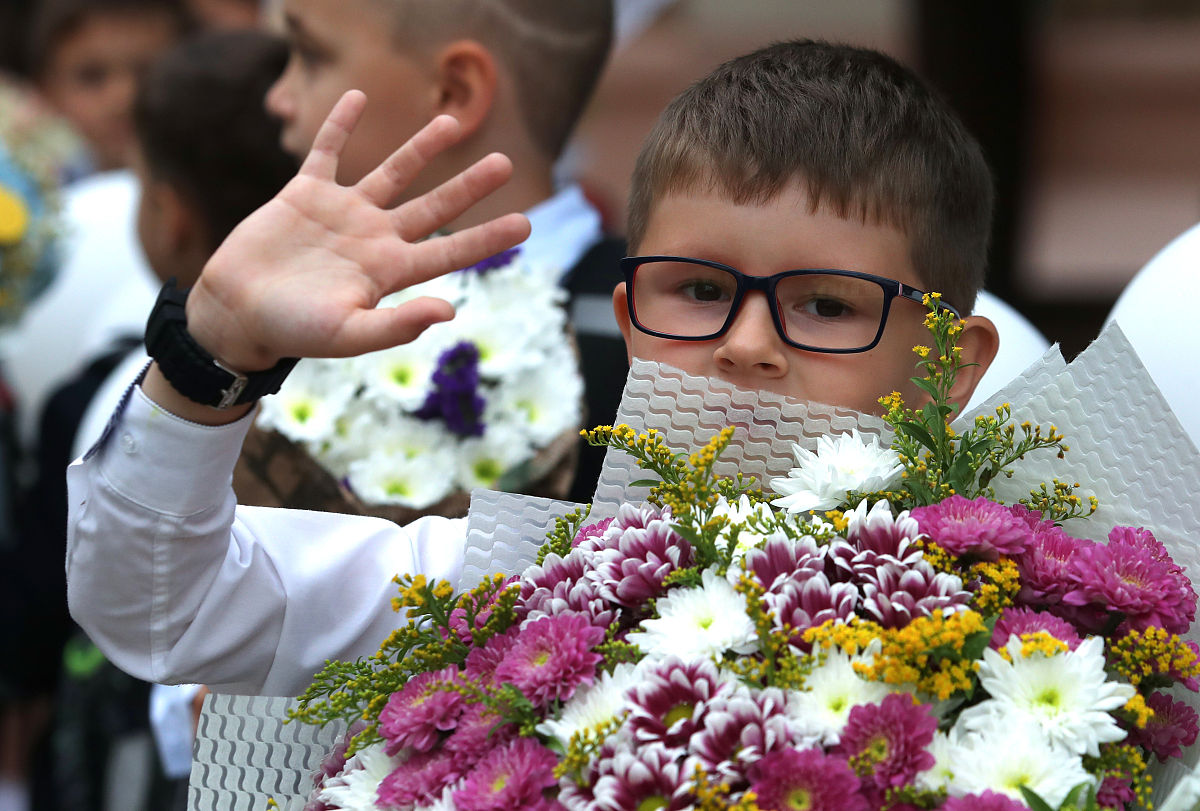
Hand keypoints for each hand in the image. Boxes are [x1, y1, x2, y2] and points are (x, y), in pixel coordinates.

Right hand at [185, 90, 530, 371]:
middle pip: (433, 207)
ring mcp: (342, 213)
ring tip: (450, 121)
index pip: (451, 253)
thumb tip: (449, 311)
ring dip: (420, 147)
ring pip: (390, 172)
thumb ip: (397, 326)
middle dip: (468, 185)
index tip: (526, 224)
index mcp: (390, 271)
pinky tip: (355, 97)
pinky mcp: (304, 194)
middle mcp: (374, 238)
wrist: (235, 312)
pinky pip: (326, 152)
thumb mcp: (347, 335)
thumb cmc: (292, 332)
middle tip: (503, 162)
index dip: (488, 238)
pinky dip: (339, 125)